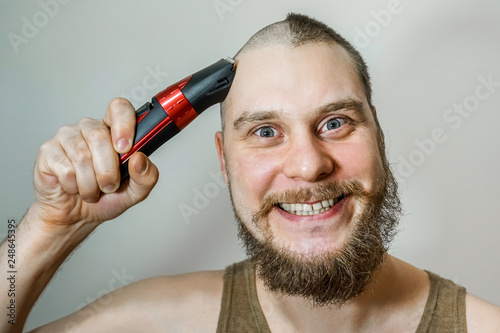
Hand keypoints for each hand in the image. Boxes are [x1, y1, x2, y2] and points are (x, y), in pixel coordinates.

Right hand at [32, 98, 158, 228]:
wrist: (75, 214)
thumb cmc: (105, 197)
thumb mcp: (135, 192)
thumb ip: (147, 176)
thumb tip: (140, 159)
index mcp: (113, 130)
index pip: (120, 109)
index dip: (124, 124)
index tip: (125, 148)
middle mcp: (90, 128)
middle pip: (100, 136)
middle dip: (108, 170)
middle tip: (109, 186)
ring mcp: (67, 137)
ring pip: (82, 155)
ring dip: (91, 183)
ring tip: (91, 191)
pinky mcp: (48, 150)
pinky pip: (65, 168)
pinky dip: (74, 186)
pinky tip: (74, 187)